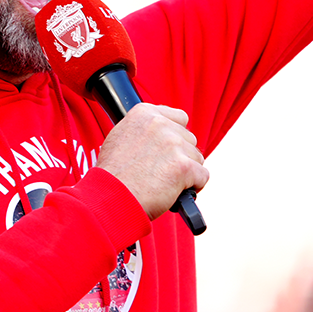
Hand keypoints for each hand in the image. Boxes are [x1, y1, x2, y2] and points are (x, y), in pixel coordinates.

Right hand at [96, 104, 209, 219]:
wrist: (110, 198)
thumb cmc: (113, 175)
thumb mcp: (120, 138)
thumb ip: (144, 131)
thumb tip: (164, 134)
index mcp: (144, 113)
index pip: (179, 118)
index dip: (175, 136)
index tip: (168, 150)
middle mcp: (160, 124)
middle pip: (189, 139)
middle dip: (181, 156)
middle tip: (162, 172)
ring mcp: (173, 144)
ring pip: (197, 157)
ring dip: (187, 172)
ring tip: (164, 183)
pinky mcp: (183, 166)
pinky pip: (202, 176)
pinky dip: (193, 187)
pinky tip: (176, 192)